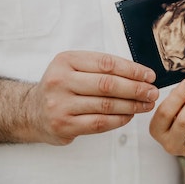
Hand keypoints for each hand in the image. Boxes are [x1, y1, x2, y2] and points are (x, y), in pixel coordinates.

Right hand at [25, 51, 158, 144]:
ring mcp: (60, 104)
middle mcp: (60, 81)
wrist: (32, 111)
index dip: (132, 70)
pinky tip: (130, 115)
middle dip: (136, 88)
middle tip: (152, 92)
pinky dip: (119, 119)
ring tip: (146, 104)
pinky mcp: (64, 125)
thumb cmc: (62, 86)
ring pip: (106, 105)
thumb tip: (140, 74)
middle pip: (108, 84)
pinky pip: (99, 122)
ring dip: (132, 105)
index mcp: (66, 61)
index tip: (149, 75)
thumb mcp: (74, 67)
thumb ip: (101, 67)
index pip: (106, 63)